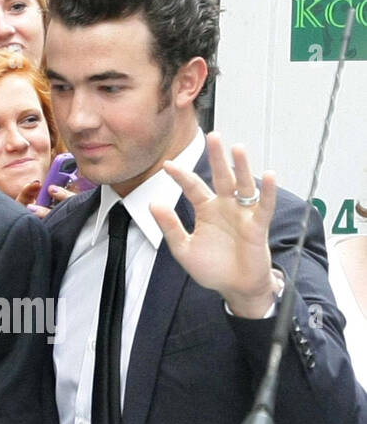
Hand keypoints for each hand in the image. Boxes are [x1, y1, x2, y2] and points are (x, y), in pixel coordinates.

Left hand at [150, 132, 280, 318]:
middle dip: (217, 157)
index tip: (167, 164)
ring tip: (237, 148)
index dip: (181, 175)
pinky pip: (263, 206)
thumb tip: (153, 205)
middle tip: (213, 135)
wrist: (234, 288)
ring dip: (241, 167)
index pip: (193, 186)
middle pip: (221, 177)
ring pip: (243, 185)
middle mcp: (225, 206)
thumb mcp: (184, 248)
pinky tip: (269, 175)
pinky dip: (267, 191)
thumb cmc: (212, 268)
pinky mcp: (257, 226)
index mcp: (206, 209)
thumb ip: (170, 227)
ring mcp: (242, 214)